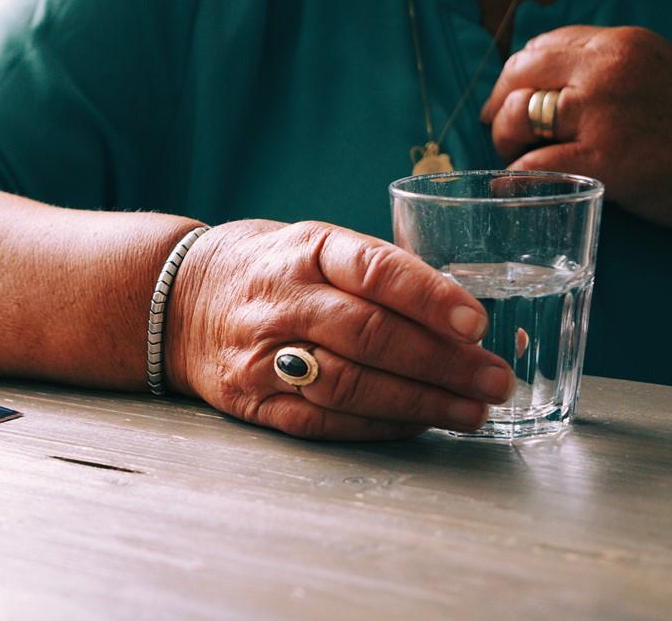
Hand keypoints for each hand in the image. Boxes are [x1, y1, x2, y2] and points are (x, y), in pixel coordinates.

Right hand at [165, 220, 515, 440]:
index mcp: (305, 250)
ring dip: (419, 402)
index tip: (477, 323)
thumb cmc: (271, 270)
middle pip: (368, 335)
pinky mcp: (252, 400)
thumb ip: (378, 273)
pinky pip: (321, 421)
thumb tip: (466, 320)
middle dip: (442, 362)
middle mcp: (281, 301)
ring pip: (348, 384)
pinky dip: (377, 426)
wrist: (176, 300)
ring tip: (471, 411)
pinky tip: (418, 424)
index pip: (374, 269)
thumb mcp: (315, 245)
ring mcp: (261, 354)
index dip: (429, 297)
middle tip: (495, 379)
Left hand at [481, 25, 671, 255]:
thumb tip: (544, 89)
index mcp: (622, 45)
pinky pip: (531, 164)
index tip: (513, 99)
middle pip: (520, 74)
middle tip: (505, 134)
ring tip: (518, 158)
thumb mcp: (657, 76)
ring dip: (506, 140)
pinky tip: (513, 186)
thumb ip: (606, 74)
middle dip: (501, 105)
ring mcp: (603, 112)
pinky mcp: (602, 159)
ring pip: (518, 115)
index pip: (543, 46)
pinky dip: (514, 178)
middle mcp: (609, 69)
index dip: (518, 76)